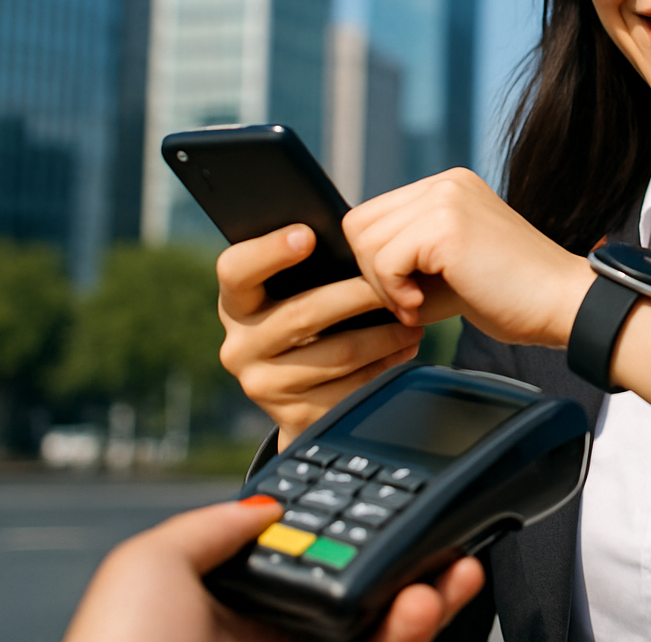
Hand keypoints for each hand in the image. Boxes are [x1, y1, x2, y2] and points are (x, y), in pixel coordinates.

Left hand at [64, 496, 484, 641]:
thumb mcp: (148, 565)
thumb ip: (211, 525)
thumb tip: (266, 501)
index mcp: (234, 604)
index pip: (316, 553)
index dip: (360, 527)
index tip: (396, 499)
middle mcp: (277, 636)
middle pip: (367, 589)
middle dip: (416, 559)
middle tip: (451, 534)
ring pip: (389, 627)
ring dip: (431, 593)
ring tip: (454, 568)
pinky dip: (415, 628)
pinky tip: (423, 601)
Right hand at [217, 224, 425, 444]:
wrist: (300, 397)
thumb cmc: (308, 322)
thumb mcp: (294, 296)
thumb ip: (310, 272)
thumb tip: (359, 241)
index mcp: (236, 305)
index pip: (235, 271)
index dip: (269, 252)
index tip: (308, 235)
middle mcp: (240, 346)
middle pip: (303, 314)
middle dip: (359, 296)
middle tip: (398, 283)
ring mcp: (265, 385)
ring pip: (337, 354)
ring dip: (384, 336)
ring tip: (414, 321)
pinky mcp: (297, 416)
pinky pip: (351, 388)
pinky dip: (385, 367)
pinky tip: (405, 350)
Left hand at [343, 168, 594, 348]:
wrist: (564, 304)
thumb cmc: (512, 295)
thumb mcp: (450, 265)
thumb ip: (409, 257)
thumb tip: (354, 271)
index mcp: (448, 187)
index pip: (373, 215)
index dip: (377, 260)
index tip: (407, 293)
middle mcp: (445, 183)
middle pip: (360, 224)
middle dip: (373, 274)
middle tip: (408, 304)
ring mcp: (446, 199)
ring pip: (366, 242)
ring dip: (384, 286)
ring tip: (418, 307)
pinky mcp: (446, 226)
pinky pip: (385, 261)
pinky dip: (395, 293)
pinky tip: (424, 308)